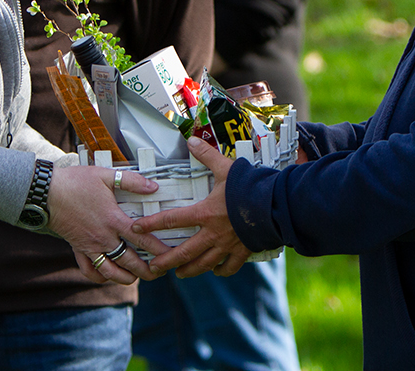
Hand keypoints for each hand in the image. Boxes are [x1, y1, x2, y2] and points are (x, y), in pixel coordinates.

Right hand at [46, 163, 171, 283]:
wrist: (46, 193)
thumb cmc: (76, 182)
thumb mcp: (105, 176)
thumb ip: (131, 181)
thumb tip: (154, 186)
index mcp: (113, 219)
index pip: (143, 239)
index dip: (160, 249)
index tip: (172, 255)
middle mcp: (103, 237)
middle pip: (130, 261)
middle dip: (148, 270)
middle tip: (161, 271)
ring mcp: (90, 246)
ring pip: (111, 272)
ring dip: (127, 278)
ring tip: (138, 277)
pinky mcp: (78, 249)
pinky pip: (89, 271)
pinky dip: (100, 277)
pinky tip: (109, 276)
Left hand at [131, 138, 254, 277]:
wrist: (277, 205)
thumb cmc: (251, 186)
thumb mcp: (227, 167)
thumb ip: (207, 155)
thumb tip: (191, 140)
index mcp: (205, 213)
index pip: (172, 219)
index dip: (153, 224)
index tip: (137, 229)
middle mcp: (213, 233)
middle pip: (184, 252)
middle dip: (167, 261)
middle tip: (153, 267)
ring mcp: (228, 244)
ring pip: (204, 263)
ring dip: (190, 269)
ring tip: (180, 274)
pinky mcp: (243, 250)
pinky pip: (230, 266)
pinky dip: (221, 271)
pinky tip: (215, 271)